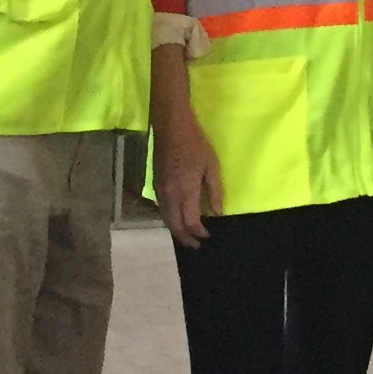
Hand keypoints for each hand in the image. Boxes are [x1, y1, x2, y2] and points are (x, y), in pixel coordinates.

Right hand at [155, 117, 221, 247]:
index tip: (208, 237)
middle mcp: (170, 195)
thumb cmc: (196, 144)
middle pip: (175, 225)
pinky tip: (177, 219)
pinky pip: (162, 209)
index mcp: (186, 191)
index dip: (199, 233)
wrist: (171, 126)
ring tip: (187, 237)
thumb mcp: (211, 166)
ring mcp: (160, 190)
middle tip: (196, 247)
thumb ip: (214, 192)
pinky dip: (169, 219)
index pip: (191, 221)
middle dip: (185, 238)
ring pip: (166, 218)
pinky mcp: (155, 184)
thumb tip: (217, 214)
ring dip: (176, 230)